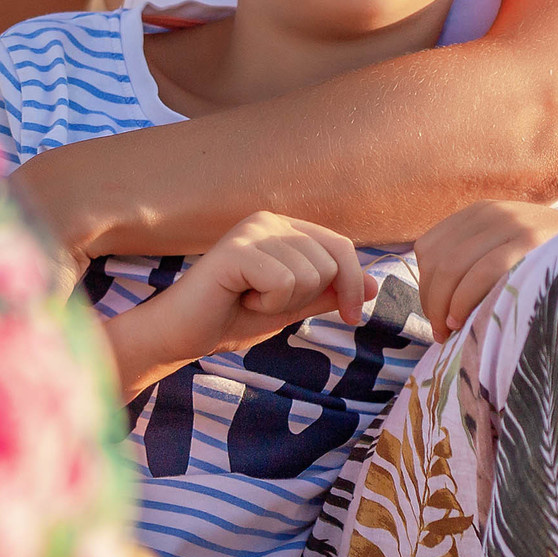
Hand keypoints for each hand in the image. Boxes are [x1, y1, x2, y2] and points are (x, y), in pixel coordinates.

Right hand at [104, 212, 372, 397]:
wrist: (181, 336)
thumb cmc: (232, 317)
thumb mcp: (293, 307)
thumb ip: (330, 293)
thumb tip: (377, 286)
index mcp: (283, 227)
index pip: (342, 247)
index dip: (354, 284)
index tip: (354, 318)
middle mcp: (268, 220)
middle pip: (330, 262)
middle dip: (306, 297)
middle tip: (265, 301)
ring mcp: (250, 231)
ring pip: (309, 275)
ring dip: (283, 303)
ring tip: (248, 298)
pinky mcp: (235, 250)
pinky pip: (283, 281)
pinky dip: (267, 303)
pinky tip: (239, 298)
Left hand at [414, 201, 557, 339]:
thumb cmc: (556, 266)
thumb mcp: (512, 249)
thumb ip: (477, 260)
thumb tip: (435, 298)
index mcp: (483, 212)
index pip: (429, 247)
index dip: (426, 287)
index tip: (439, 316)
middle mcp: (494, 212)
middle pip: (437, 261)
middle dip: (431, 303)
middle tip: (442, 332)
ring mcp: (514, 223)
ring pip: (451, 267)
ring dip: (442, 307)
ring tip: (452, 331)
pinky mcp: (531, 241)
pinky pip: (480, 272)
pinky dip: (462, 301)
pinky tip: (464, 321)